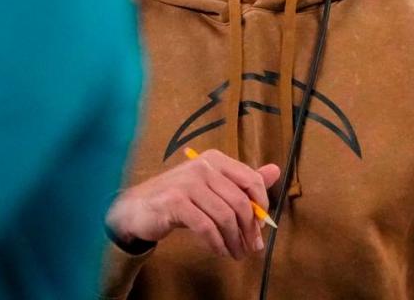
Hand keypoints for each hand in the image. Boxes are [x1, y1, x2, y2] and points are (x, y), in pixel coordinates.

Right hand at [105, 150, 279, 259]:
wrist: (137, 208)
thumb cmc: (179, 197)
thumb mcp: (212, 185)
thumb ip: (242, 180)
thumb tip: (276, 170)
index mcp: (215, 159)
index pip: (251, 179)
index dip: (261, 205)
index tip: (261, 225)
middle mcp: (203, 166)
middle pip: (240, 201)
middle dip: (249, 229)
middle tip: (252, 247)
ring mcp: (188, 183)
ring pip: (225, 216)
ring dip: (234, 240)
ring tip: (237, 253)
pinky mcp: (175, 202)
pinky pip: (206, 227)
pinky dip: (216, 242)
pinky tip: (219, 250)